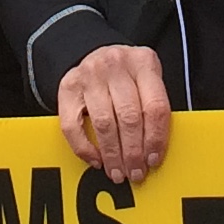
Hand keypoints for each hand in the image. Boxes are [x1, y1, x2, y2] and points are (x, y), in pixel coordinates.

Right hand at [58, 44, 173, 183]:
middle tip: (136, 172)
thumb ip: (154, 106)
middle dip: (133, 152)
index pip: (155, 107)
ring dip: (112, 155)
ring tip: (118, 172)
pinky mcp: (68, 86)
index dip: (156, 139)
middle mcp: (116, 65)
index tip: (154, 160)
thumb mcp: (147, 79)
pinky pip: (73, 125)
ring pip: (104, 124)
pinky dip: (84, 148)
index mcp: (144, 62)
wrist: (96, 51)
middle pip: (129, 117)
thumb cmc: (127, 73)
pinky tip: (96, 160)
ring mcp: (89, 74)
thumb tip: (156, 151)